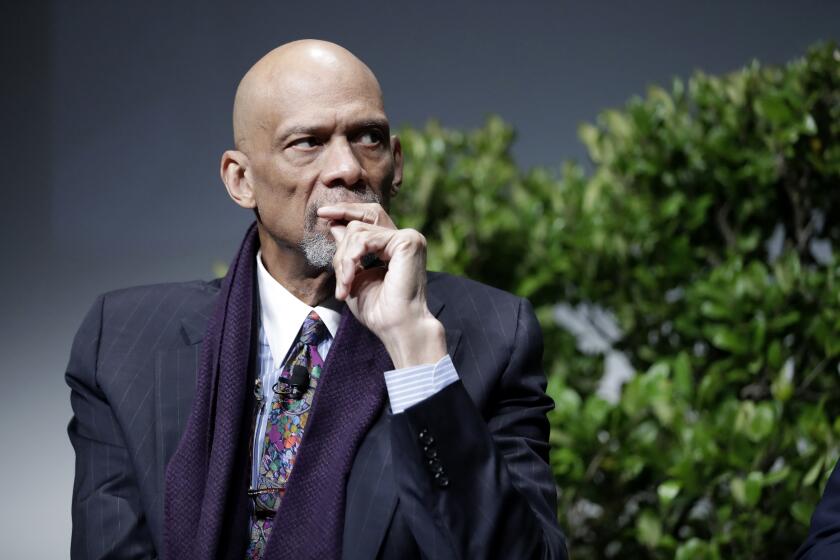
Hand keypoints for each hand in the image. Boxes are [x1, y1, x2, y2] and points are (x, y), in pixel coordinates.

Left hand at [316, 202, 446, 367]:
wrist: (395, 326)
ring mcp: (408, 238)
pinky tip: (349, 280)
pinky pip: (365, 240)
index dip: (346, 212)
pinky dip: (351, 260)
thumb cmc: (378, 309)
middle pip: (361, 222)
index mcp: (395, 245)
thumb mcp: (354, 275)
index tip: (322, 213)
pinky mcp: (407, 241)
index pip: (369, 218)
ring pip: (358, 232)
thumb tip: (334, 225)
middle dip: (342, 237)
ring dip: (344, 260)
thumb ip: (347, 251)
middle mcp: (405, 238)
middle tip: (333, 254)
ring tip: (344, 285)